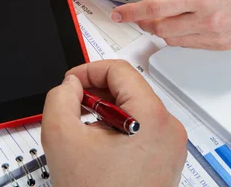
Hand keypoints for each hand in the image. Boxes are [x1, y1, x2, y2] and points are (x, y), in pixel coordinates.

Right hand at [41, 59, 186, 186]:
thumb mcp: (62, 139)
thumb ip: (59, 99)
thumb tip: (70, 86)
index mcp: (152, 118)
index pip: (119, 70)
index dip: (87, 71)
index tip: (69, 84)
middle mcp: (169, 129)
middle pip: (129, 88)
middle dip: (95, 93)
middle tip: (72, 108)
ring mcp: (170, 146)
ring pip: (133, 109)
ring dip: (104, 113)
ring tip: (83, 135)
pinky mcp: (165, 160)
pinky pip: (140, 129)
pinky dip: (116, 129)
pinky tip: (98, 149)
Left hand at [110, 0, 230, 49]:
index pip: (156, 8)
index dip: (132, 13)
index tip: (119, 14)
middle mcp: (205, 21)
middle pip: (160, 29)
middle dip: (146, 22)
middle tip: (141, 15)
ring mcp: (213, 37)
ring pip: (173, 40)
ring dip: (163, 30)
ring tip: (166, 17)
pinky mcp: (221, 46)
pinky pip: (190, 45)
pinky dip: (180, 37)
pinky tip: (184, 25)